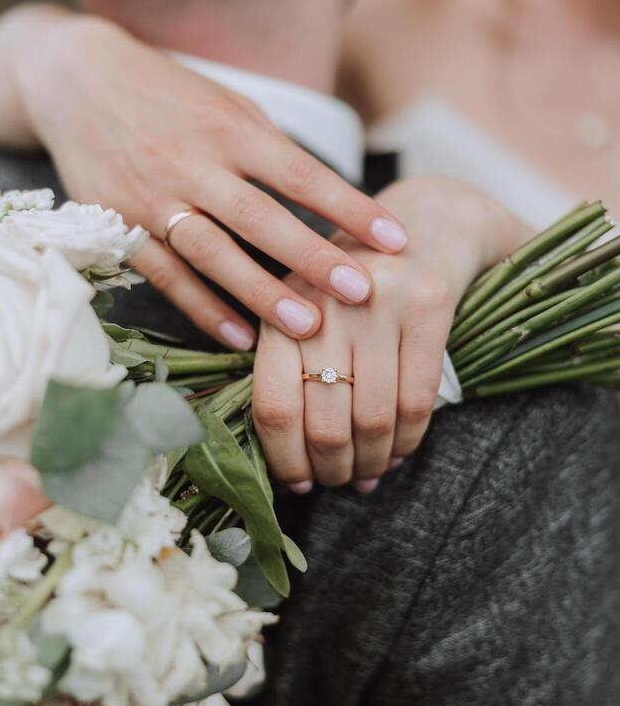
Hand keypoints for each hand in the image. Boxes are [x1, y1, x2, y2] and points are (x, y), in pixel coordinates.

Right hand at [0, 8, 407, 348]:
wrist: (77, 83)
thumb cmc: (172, 98)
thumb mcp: (228, 107)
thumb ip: (273, 152)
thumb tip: (333, 201)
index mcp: (229, 128)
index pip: (300, 173)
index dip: (349, 207)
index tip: (396, 239)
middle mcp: (193, 162)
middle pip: (260, 218)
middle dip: (313, 257)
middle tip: (361, 293)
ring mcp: (153, 197)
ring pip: (213, 253)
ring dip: (260, 293)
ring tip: (306, 328)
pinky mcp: (121, 226)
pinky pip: (167, 275)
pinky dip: (204, 308)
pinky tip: (240, 337)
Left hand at [253, 179, 529, 490]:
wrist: (426, 222)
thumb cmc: (353, 286)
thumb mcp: (308, 314)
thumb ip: (291, 373)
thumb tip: (294, 468)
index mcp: (281, 308)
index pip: (274, 406)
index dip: (286, 459)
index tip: (298, 482)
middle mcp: (325, 302)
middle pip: (326, 421)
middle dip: (333, 469)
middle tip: (337, 483)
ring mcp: (379, 302)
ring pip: (374, 418)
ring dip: (371, 462)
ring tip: (367, 474)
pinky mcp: (430, 304)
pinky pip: (419, 401)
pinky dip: (409, 441)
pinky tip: (399, 451)